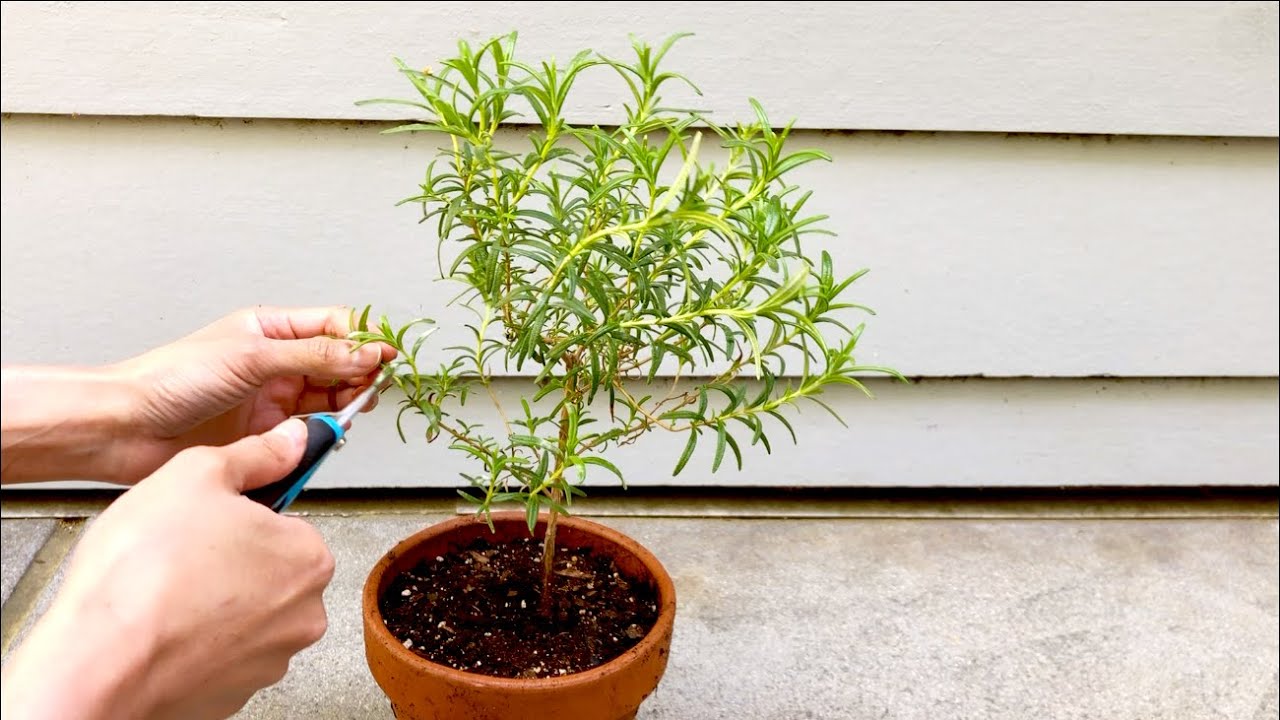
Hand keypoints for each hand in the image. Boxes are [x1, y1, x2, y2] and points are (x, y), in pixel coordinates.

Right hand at [0, 419, 334, 719]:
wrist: (98, 662)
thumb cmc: (142, 573)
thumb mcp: (197, 474)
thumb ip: (256, 455)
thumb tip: (291, 440)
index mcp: (308, 557)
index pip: (288, 524)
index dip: (242, 517)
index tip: (211, 521)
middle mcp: (303, 614)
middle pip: (271, 571)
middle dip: (231, 561)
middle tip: (180, 554)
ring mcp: (270, 659)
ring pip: (246, 615)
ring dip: (213, 602)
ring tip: (166, 592)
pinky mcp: (234, 693)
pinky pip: (220, 655)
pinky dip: (196, 642)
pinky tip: (162, 628)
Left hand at [113, 305, 395, 481]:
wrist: (128, 428)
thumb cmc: (171, 380)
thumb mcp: (253, 356)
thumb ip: (314, 356)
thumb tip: (364, 352)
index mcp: (270, 329)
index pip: (335, 325)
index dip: (364, 340)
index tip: (384, 358)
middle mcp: (275, 363)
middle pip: (339, 364)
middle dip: (359, 376)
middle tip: (367, 390)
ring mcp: (272, 400)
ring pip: (329, 400)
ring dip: (343, 408)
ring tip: (345, 415)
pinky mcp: (266, 435)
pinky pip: (310, 434)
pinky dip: (324, 437)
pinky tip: (324, 437)